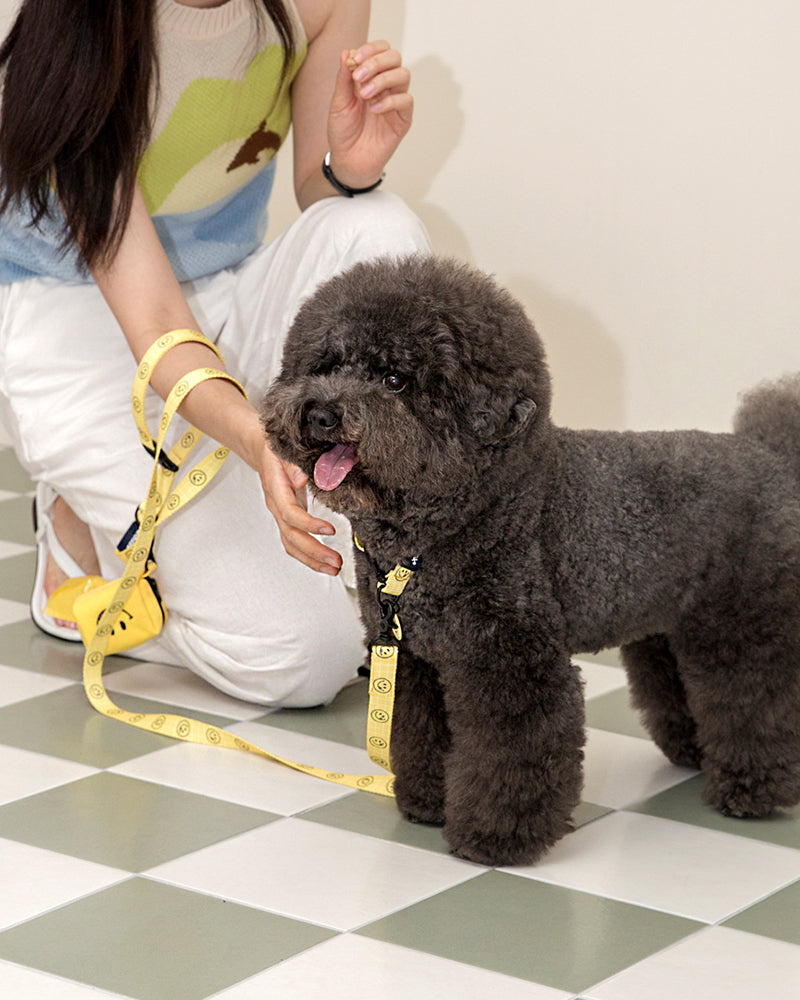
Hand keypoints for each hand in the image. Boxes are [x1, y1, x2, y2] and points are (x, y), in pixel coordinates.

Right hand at [258, 442, 343, 575]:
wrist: (262, 452)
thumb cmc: (275, 450)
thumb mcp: (284, 450)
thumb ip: (293, 465)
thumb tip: (301, 479)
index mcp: (276, 489)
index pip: (290, 513)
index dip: (308, 524)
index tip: (329, 530)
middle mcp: (276, 506)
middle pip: (292, 536)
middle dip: (314, 552)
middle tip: (336, 561)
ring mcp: (280, 516)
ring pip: (292, 544)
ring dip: (312, 559)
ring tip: (334, 568)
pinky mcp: (287, 520)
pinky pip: (294, 542)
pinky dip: (308, 555)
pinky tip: (323, 562)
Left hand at [326, 40, 412, 188]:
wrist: (348, 160)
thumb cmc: (343, 132)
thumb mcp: (339, 102)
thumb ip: (344, 78)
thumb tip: (346, 52)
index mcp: (371, 77)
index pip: (381, 51)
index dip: (371, 49)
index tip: (355, 59)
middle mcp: (386, 86)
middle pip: (395, 58)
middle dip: (376, 62)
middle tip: (359, 76)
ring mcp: (396, 102)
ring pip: (403, 75)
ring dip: (382, 80)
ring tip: (364, 95)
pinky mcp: (403, 119)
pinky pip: (406, 101)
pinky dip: (389, 101)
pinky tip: (374, 110)